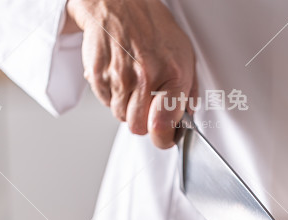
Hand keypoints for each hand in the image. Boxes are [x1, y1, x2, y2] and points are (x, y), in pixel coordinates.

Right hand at [65, 0, 195, 147]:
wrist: (119, 3)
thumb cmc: (152, 27)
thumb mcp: (184, 53)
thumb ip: (188, 89)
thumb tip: (188, 115)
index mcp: (172, 74)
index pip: (163, 126)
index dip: (163, 137)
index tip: (164, 136)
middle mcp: (145, 78)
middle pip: (138, 127)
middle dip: (142, 121)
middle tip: (146, 103)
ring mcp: (119, 77)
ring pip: (120, 116)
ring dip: (126, 106)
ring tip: (132, 82)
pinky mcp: (98, 76)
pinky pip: (105, 101)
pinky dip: (111, 94)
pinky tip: (119, 74)